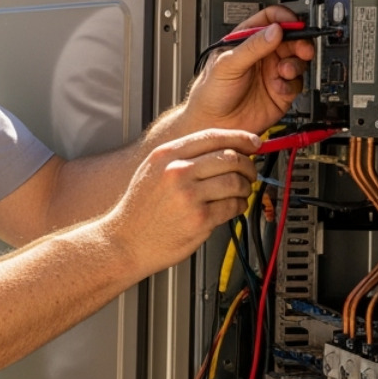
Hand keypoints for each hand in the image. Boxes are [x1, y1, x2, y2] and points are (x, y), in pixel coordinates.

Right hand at [105, 128, 260, 275]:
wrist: (124, 242)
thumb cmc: (139, 211)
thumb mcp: (152, 171)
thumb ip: (181, 157)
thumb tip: (222, 149)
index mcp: (166, 155)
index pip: (213, 136)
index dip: (240, 137)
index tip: (253, 142)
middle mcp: (177, 171)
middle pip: (230, 157)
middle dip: (247, 164)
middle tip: (250, 171)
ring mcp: (189, 196)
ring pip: (236, 181)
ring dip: (246, 187)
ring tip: (240, 192)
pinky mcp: (199, 219)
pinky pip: (233, 206)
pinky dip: (239, 205)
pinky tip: (233, 207)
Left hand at [183, 5, 313, 134]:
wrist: (213, 124)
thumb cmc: (211, 93)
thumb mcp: (227, 65)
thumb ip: (252, 47)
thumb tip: (274, 30)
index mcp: (247, 42)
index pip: (270, 20)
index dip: (283, 19)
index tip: (292, 24)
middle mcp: (263, 56)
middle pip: (291, 39)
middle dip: (299, 41)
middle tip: (302, 48)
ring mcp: (273, 73)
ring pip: (298, 60)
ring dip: (296, 64)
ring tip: (284, 71)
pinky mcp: (281, 92)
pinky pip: (297, 84)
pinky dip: (291, 85)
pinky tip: (278, 88)